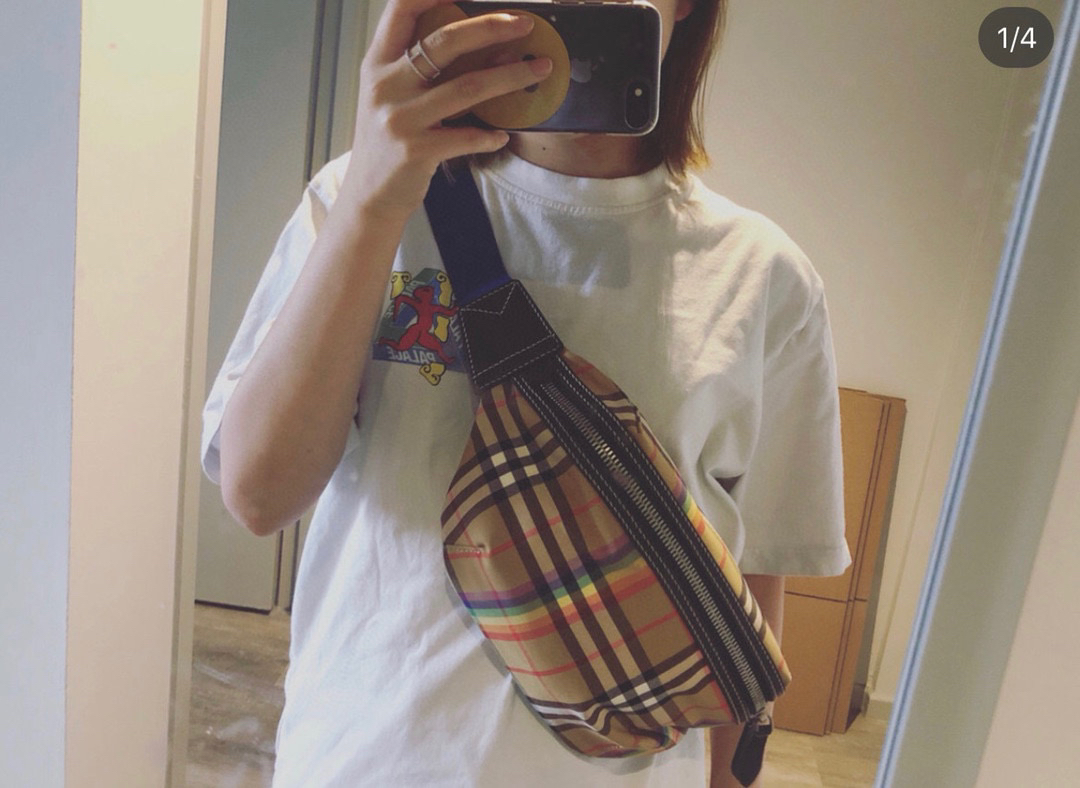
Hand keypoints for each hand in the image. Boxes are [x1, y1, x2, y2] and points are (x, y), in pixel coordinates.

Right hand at [340, 0, 553, 222]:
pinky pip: (467, 136)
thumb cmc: (388, 141)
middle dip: (492, 27)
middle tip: (525, 25)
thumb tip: (479, 42)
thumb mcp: (388, 96)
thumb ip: (416, 68)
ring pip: (468, 87)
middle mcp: (385, 85)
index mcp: (377, 63)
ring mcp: (400, 118)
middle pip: (446, 41)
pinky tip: (503, 134)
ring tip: (539, 70)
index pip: (402, 8)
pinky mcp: (416, 151)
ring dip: (511, 76)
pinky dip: (490, 135)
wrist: (369, 196)